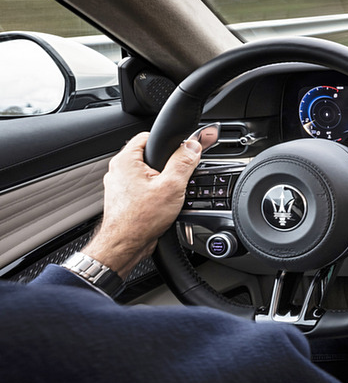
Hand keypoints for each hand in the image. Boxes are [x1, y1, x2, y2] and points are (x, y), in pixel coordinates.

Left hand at [83, 132, 202, 276]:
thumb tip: (193, 146)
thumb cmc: (140, 219)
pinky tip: (162, 204)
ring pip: (146, 174)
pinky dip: (153, 193)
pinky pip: (142, 188)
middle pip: (149, 156)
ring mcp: (119, 186)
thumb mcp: (171, 186)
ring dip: (160, 181)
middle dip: (166, 165)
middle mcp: (118, 171)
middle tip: (177, 178)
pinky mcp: (124, 199)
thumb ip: (183, 162)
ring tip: (169, 194)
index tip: (181, 152)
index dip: (168, 142)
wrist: (125, 245)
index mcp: (126, 160)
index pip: (148, 136)